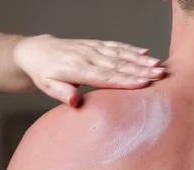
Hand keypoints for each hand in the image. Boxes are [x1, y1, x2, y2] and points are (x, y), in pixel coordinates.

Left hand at [13, 34, 165, 105]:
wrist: (34, 51)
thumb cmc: (42, 73)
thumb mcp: (46, 86)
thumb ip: (61, 93)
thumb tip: (75, 102)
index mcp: (76, 69)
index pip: (105, 76)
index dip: (125, 80)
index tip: (143, 83)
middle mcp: (87, 56)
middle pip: (117, 65)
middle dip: (140, 69)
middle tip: (159, 75)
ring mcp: (92, 48)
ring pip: (120, 54)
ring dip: (140, 59)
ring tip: (158, 65)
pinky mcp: (94, 44)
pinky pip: (115, 45)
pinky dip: (131, 48)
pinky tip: (145, 51)